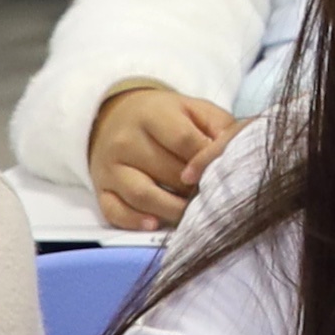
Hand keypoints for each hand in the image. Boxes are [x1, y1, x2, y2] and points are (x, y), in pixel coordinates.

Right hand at [88, 83, 239, 227]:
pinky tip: (155, 225)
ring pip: (142, 194)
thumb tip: (233, 154)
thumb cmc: (166, 116)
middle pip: (166, 171)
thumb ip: (219, 126)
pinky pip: (114, 211)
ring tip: (192, 213)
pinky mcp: (100, 189)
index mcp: (152, 114)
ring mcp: (109, 167)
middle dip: (193, 187)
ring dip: (172, 209)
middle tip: (212, 195)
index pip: (183, 140)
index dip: (205, 160)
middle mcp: (125, 140)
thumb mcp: (194, 109)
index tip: (221, 170)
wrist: (117, 116)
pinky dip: (135, 221)